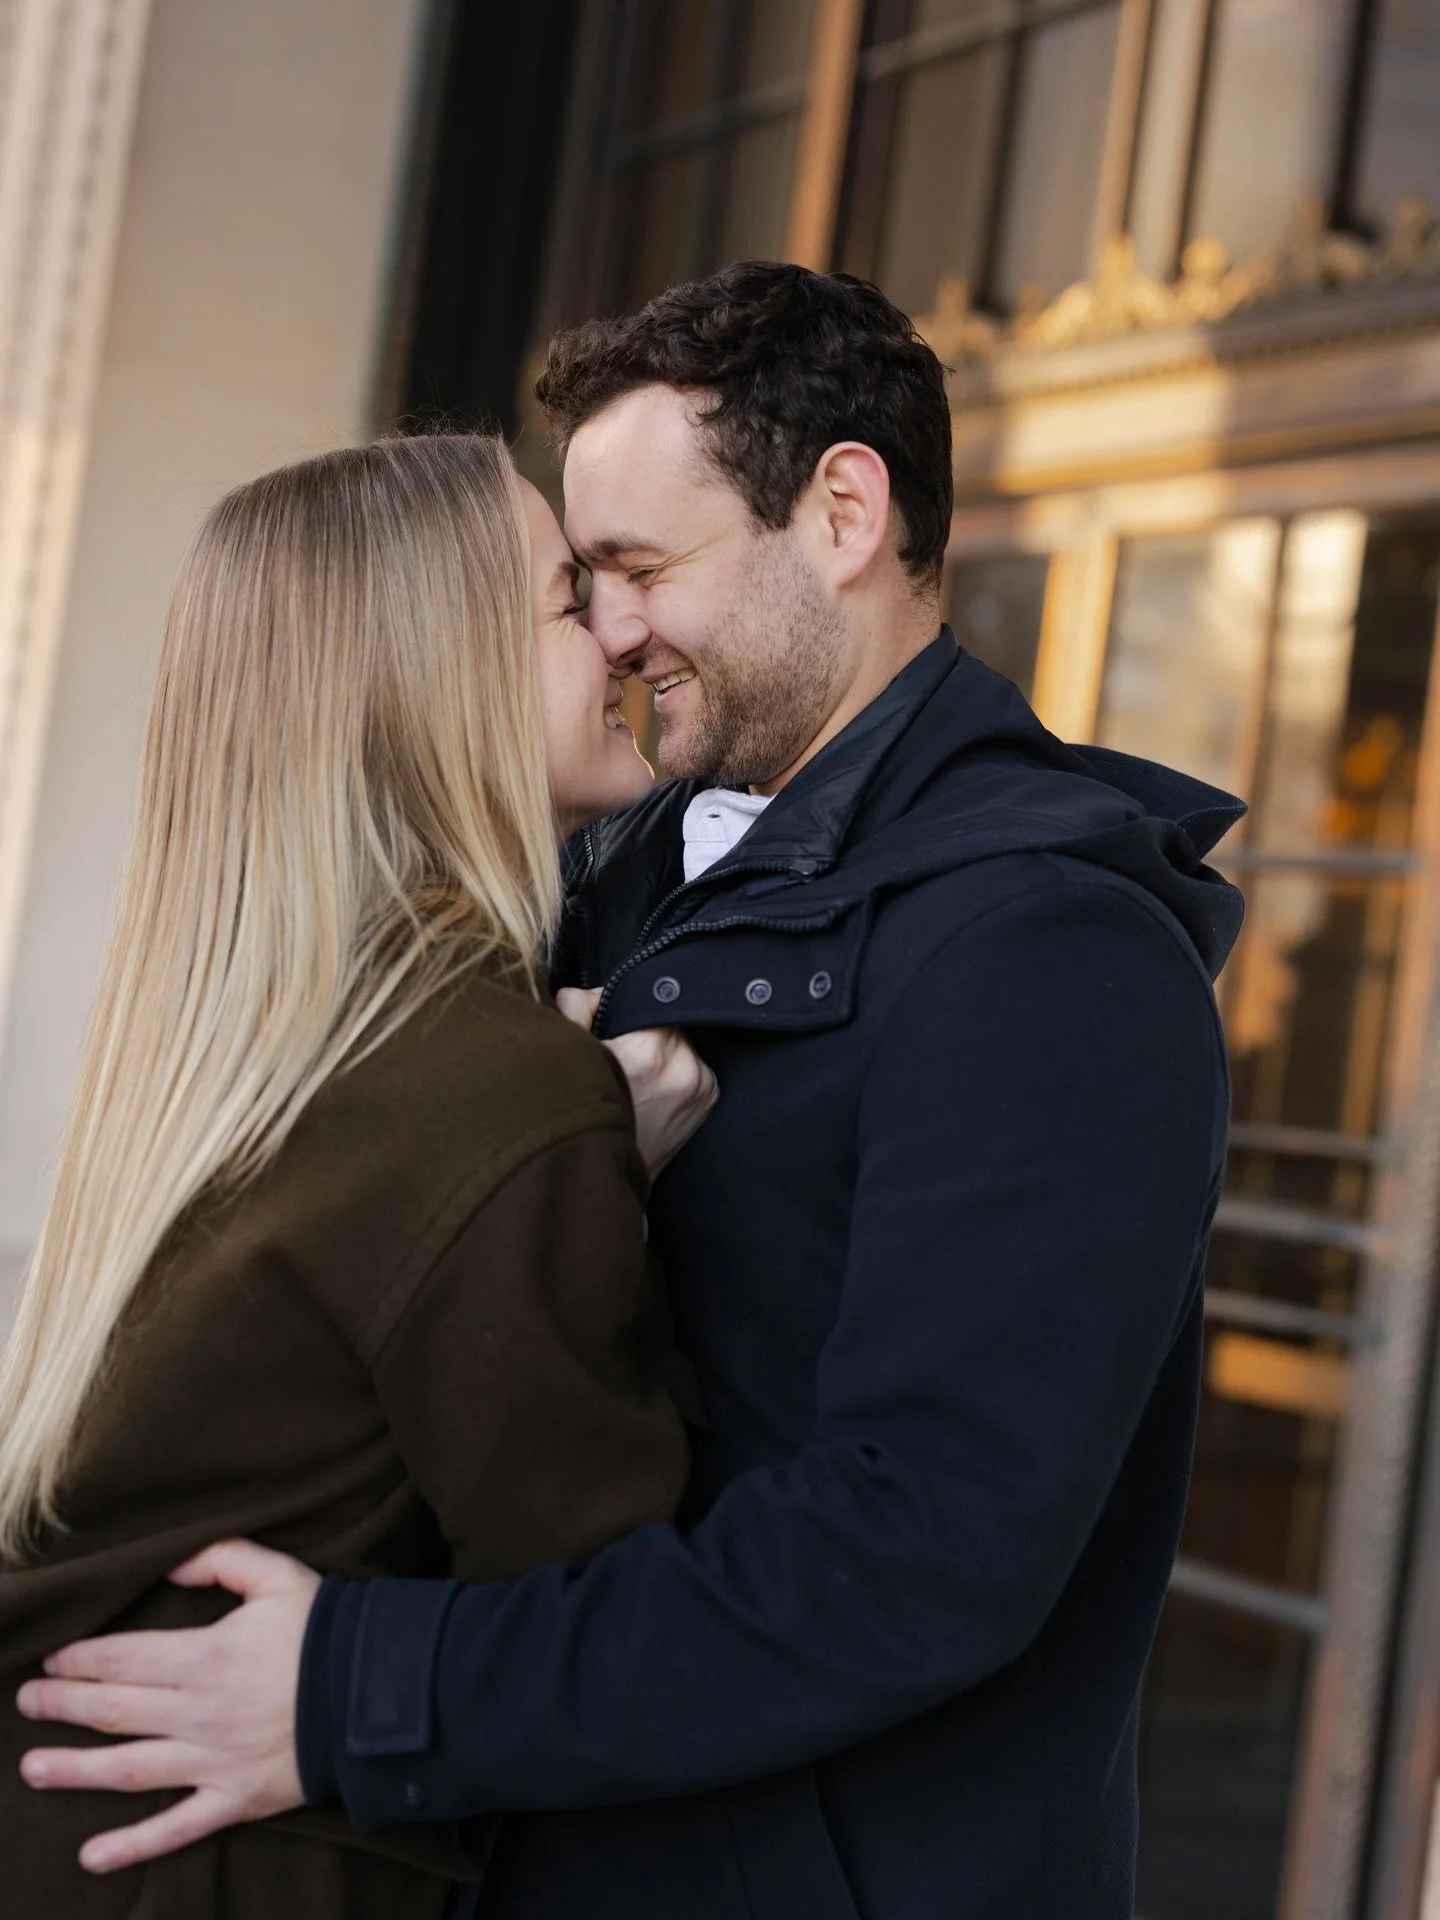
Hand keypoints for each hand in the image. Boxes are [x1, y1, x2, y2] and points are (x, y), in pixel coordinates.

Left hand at [16, 1538, 317, 1871]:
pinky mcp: (235, 1799)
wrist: (382, 1693)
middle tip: (29, 1701)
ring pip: (128, 1769)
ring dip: (74, 1770)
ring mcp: (214, 1761)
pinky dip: (133, 1846)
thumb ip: (223, 1559)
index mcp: (207, 1655)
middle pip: (115, 1709)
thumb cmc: (329, 1631)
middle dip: (65, 1704)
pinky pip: (176, 1829)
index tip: (53, 1658)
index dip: (82, 1658)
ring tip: (33, 1767)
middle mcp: (200, 1712)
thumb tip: (173, 1567)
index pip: (124, 1657)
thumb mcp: (280, 1575)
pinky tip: (93, 1855)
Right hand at [557, 988, 718, 1175]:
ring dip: (660, 1047)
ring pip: (678, 1040)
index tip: (607, 1024)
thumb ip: (576, 1010)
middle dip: (641, 1028)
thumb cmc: (582, 1119)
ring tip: (637, 1076)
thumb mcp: (570, 1058)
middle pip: (662, 1018)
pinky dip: (674, 1068)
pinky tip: (654, 1089)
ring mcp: (702, 1086)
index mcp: (651, 1051)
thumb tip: (590, 992)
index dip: (620, 1006)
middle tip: (620, 1053)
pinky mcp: (710, 1099)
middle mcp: (686, 1067)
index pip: (644, 999)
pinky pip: (692, 1063)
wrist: (601, 1181)